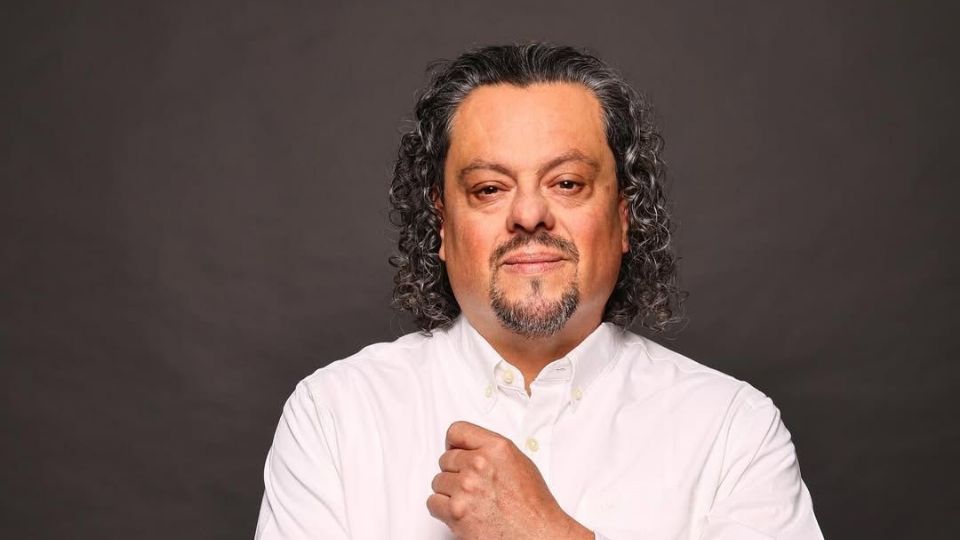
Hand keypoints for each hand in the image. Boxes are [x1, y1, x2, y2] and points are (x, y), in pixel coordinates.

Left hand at [427, 421, 592, 539]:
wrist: (537, 535)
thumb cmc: (533, 507)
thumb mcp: (520, 465)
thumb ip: (493, 453)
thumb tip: (474, 451)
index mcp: (496, 448)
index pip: (457, 431)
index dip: (454, 444)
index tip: (454, 451)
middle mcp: (479, 464)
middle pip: (445, 459)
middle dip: (455, 472)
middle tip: (470, 486)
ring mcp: (465, 488)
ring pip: (438, 482)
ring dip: (449, 492)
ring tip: (470, 502)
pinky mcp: (455, 512)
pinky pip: (433, 503)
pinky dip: (442, 510)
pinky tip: (460, 512)